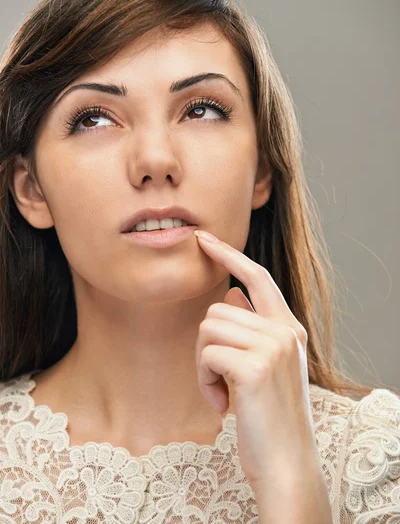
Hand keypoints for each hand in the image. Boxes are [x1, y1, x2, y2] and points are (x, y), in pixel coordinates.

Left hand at [194, 229, 318, 494]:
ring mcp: (273, 346)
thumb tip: (231, 292)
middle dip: (206, 346)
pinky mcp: (255, 366)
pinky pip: (207, 354)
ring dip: (204, 365)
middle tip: (219, 380)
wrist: (285, 462)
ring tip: (223, 392)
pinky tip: (223, 404)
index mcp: (289, 328)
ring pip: (208, 329)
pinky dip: (205, 381)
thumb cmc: (270, 416)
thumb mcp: (265, 366)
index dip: (230, 255)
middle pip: (218, 310)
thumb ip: (252, 327)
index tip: (205, 240)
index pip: (258, 277)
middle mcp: (285, 331)